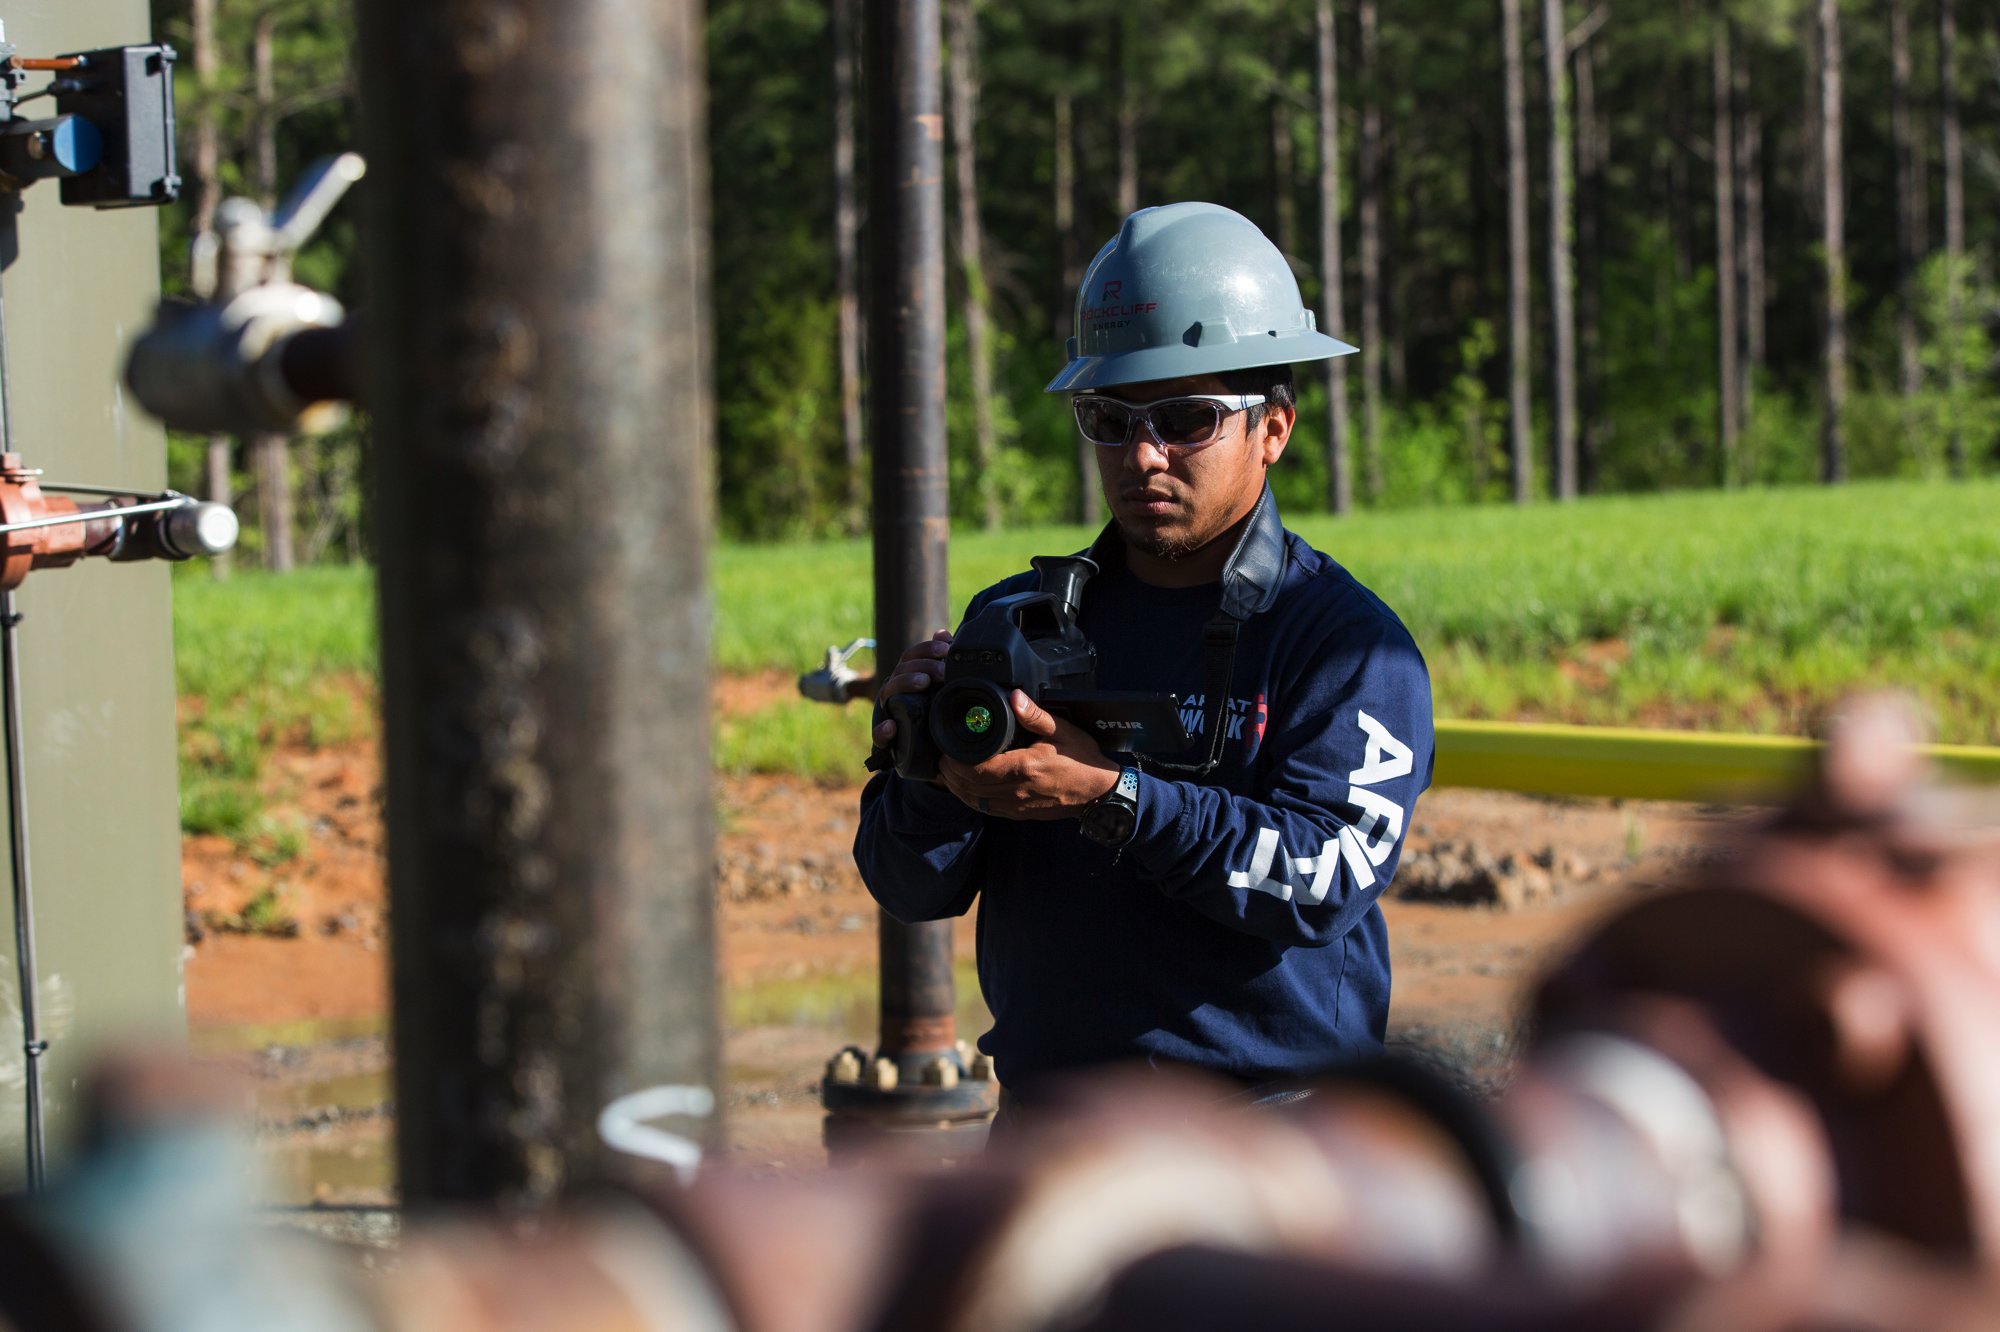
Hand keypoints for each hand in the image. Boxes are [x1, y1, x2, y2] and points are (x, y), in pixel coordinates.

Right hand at [871, 629, 951, 748]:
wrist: (924, 747)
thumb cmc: (929, 709)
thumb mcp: (938, 685)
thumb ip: (939, 659)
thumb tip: (942, 632)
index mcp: (906, 676)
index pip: (911, 656)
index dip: (927, 649)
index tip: (944, 649)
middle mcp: (894, 690)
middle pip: (902, 670)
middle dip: (923, 666)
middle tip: (943, 672)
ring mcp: (888, 711)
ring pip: (889, 692)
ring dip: (905, 683)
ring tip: (923, 683)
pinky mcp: (885, 738)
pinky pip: (879, 734)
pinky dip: (882, 731)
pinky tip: (891, 727)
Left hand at [939, 690, 1122, 820]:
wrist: (1099, 792)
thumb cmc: (1082, 759)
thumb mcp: (1061, 730)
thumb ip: (1034, 714)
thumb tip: (1013, 696)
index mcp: (1023, 767)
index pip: (977, 769)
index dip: (954, 762)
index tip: (945, 749)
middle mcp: (1016, 790)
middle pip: (969, 787)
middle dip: (949, 773)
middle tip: (940, 758)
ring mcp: (1016, 805)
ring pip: (974, 801)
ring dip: (957, 788)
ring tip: (947, 771)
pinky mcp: (1019, 813)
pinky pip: (987, 809)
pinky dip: (971, 799)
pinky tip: (966, 788)